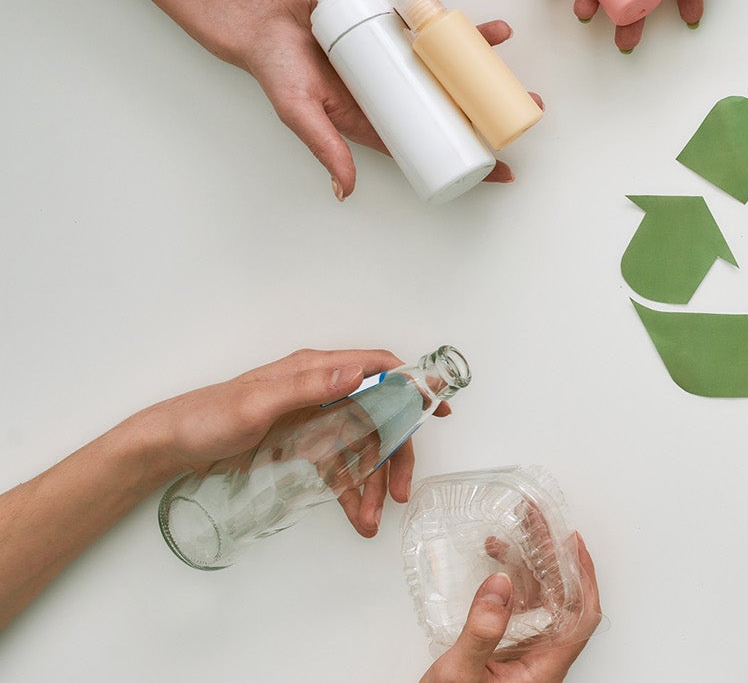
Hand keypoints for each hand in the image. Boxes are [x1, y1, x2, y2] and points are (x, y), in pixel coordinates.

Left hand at [127, 348, 449, 537]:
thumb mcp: (256, 404)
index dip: (413, 385)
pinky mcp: (301, 443)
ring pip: (360, 448)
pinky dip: (350, 490)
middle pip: (377, 418)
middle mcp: (320, 390)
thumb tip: (356, 372)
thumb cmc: (205, 418)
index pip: (379, 367)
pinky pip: (338, 465)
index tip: (438, 408)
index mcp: (314, 370)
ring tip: (369, 520)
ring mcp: (312, 418)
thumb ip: (307, 387)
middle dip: (393, 457)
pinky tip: (355, 515)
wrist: (168, 446)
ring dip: (370, 483)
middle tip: (400, 492)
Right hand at [236, 0, 535, 199]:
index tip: (506, 168)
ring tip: (497, 34)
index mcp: (381, 118)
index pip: (434, 144)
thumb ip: (325, 149)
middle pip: (454, 98)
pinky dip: (434, 3)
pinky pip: (419, 16)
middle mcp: (396, 89)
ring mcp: (394, 56)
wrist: (258, 22)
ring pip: (446, 54)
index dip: (470, 157)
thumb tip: (346, 191)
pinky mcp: (387, 24)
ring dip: (474, 43)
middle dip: (491, 98)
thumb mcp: (301, 114)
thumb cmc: (275, 70)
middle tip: (525, 97)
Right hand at [420, 533, 601, 682]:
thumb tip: (501, 586)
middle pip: (560, 599)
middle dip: (550, 558)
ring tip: (512, 536)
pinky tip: (497, 568)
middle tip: (536, 524)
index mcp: (544, 668)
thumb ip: (482, 632)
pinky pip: (519, 611)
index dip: (583, 576)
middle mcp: (540, 660)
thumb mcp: (462, 674)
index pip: (581, 616)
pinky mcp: (506, 654)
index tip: (573, 543)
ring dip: (528, 568)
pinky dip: (511, 585)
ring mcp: (524, 656)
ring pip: (539, 602)